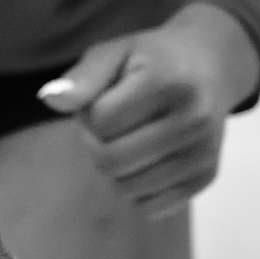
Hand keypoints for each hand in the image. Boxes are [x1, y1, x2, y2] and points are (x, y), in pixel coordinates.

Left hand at [38, 1, 259, 220]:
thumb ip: (82, 77)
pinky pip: (152, 207)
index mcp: (166, 83)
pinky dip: (135, 189)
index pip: (100, 121)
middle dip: (94, 144)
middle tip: (105, 124)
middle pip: (112, 160)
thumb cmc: (152, 58)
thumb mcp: (114, 52)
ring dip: (112, 168)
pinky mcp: (206, 178)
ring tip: (125, 137)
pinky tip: (142, 159)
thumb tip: (49, 99)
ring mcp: (203, 154)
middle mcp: (192, 122)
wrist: (210, 67)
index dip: (87, 113)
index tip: (98, 99)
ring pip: (128, 188)